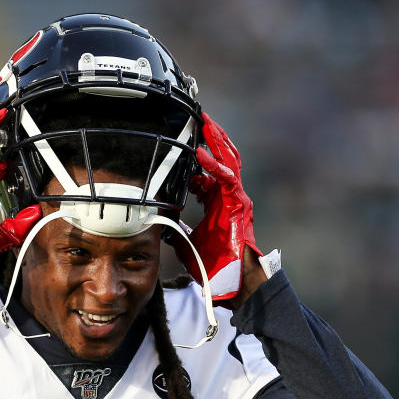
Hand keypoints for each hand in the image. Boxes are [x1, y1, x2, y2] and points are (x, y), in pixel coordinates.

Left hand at [173, 112, 263, 304]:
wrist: (230, 278)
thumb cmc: (213, 264)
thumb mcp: (186, 242)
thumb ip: (176, 229)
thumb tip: (160, 223)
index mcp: (217, 203)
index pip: (207, 174)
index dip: (196, 161)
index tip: (182, 152)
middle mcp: (228, 196)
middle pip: (222, 159)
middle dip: (212, 138)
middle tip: (199, 119)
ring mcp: (235, 198)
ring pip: (229, 160)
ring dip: (217, 141)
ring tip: (206, 122)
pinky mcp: (238, 202)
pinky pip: (227, 177)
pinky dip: (214, 165)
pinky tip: (201, 154)